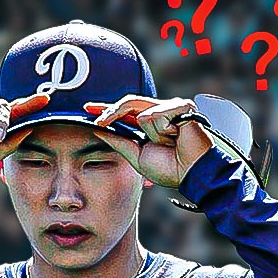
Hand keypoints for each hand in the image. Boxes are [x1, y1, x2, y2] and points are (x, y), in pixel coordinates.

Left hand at [82, 95, 212, 188]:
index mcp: (147, 125)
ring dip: (152, 134)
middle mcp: (158, 113)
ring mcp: (170, 108)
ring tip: (168, 143)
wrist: (190, 173)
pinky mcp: (182, 106)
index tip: (87, 108)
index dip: (106, 109)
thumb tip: (99, 131)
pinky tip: (176, 136)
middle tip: (99, 121)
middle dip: (111, 113)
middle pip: (128, 103)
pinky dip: (163, 130)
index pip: (124, 112)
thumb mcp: (136, 157)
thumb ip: (119, 143)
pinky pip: (157, 114)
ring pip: (142, 113)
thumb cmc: (170, 168)